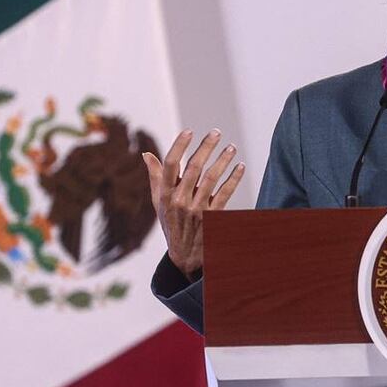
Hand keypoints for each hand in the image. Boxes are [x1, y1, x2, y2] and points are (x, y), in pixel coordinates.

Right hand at [142, 129, 244, 280]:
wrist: (185, 256)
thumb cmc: (171, 223)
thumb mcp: (159, 203)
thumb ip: (155, 178)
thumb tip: (146, 154)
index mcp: (165, 195)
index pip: (170, 165)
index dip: (180, 146)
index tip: (189, 131)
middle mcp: (179, 200)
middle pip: (194, 167)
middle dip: (206, 147)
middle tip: (216, 132)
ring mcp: (196, 209)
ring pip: (212, 178)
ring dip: (223, 160)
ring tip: (232, 147)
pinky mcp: (212, 217)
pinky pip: (225, 193)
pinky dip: (234, 178)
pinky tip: (240, 166)